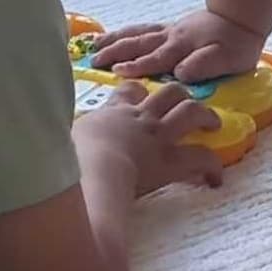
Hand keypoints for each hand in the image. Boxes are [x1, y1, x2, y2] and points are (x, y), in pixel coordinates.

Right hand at [77, 80, 223, 195]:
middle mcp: (140, 118)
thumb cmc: (71, 157)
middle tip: (188, 104)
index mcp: (113, 113)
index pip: (129, 92)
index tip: (142, 98)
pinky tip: (215, 178)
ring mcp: (158, 136)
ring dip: (206, 116)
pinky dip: (212, 166)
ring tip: (213, 124)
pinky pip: (200, 157)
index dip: (139, 92)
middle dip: (181, 95)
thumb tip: (56, 143)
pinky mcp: (171, 159)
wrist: (91, 170)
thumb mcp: (66, 139)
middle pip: (168, 92)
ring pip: (190, 111)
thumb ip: (71, 138)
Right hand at [89, 9, 264, 84]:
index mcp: (182, 48)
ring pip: (136, 34)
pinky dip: (125, 32)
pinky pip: (142, 29)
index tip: (116, 73)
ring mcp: (169, 31)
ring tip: (94, 46)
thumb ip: (203, 65)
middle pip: (138, 44)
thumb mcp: (227, 59)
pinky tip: (113, 36)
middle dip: (114, 52)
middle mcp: (171, 38)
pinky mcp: (171, 28)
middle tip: (93, 61)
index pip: (155, 59)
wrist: (242, 17)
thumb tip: (180, 73)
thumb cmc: (236, 44)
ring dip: (114, 40)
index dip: (136, 67)